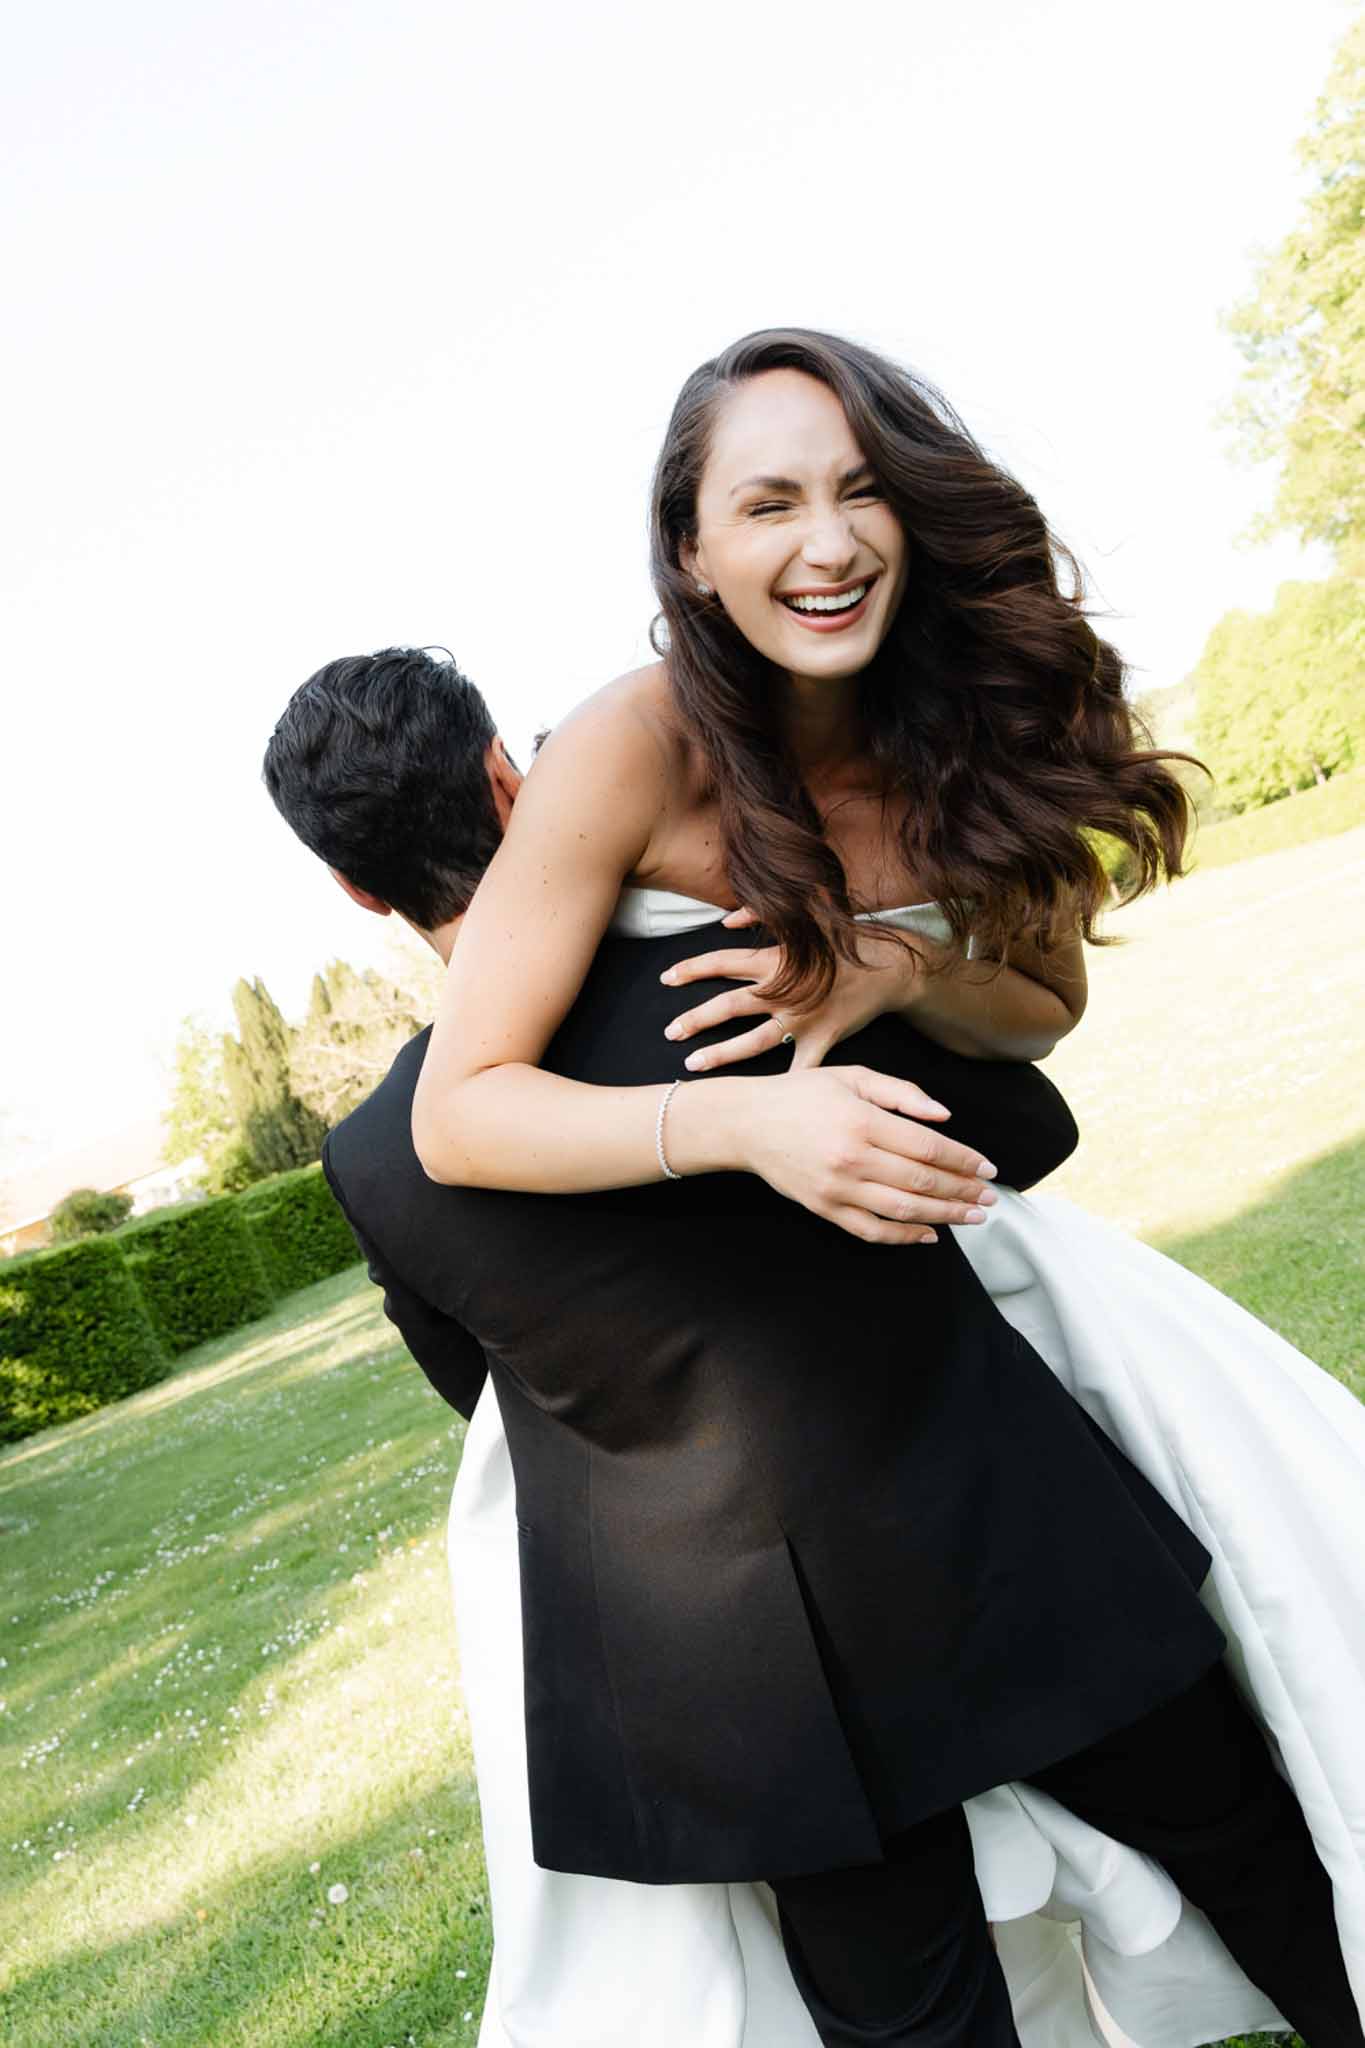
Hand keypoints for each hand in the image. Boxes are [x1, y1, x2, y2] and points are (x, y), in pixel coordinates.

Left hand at [660, 905, 927, 1071]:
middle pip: (729, 1007)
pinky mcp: (822, 1040)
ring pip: (753, 1042)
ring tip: (692, 1065)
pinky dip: (782, 1083)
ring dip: (721, 1054)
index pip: (723, 963)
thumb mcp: (810, 915)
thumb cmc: (848, 940)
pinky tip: (760, 1098)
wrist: (892, 969)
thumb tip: (726, 920)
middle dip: (695, 1020)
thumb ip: (764, 913)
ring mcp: (802, 1020)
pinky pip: (799, 1068)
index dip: (691, 969)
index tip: (667, 979)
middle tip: (669, 1033)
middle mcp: (784, 992)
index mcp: (777, 961)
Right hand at [676, 1064, 999, 1245]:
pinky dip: (905, 1237)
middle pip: (922, 1181)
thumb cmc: (802, 1094)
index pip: (928, 1148)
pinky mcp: (825, 1209)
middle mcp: (852, 1159)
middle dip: (963, 1191)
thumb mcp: (852, 1076)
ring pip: (904, 1211)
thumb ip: (901, 1093)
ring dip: (945, 1216)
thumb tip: (945, 1116)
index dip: (964, 1160)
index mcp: (862, 1122)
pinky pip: (872, 1231)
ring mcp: (837, 1190)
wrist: (748, 1123)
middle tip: (990, 1196)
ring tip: (973, 1216)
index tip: (988, 1167)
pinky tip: (931, 1235)